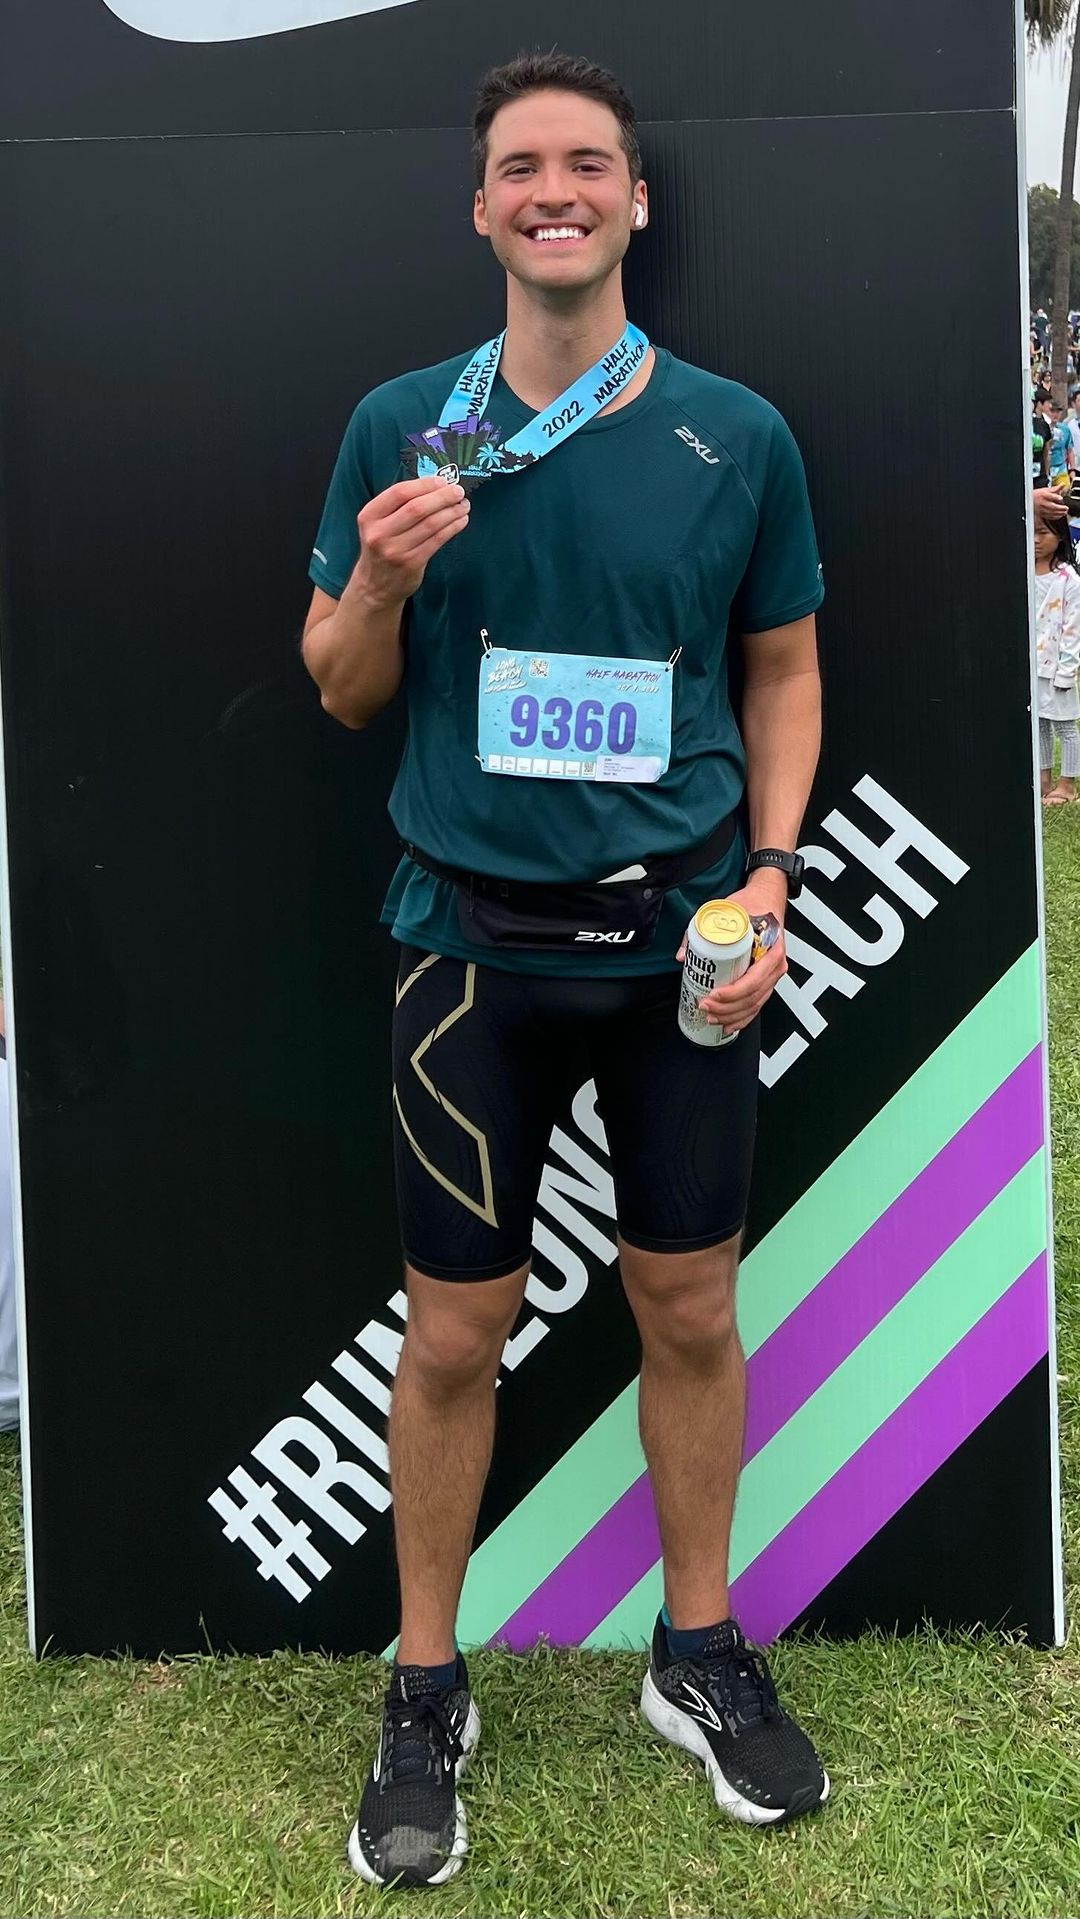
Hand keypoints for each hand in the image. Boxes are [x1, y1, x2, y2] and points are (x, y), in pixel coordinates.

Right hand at [354, 476, 470, 606]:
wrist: (375, 585)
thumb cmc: (382, 547)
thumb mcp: (379, 523)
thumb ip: (399, 506)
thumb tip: (436, 486)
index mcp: (369, 516)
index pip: (399, 492)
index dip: (424, 485)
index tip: (443, 481)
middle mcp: (380, 533)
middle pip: (417, 508)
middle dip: (443, 496)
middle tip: (458, 491)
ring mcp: (396, 550)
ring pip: (431, 524)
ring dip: (452, 512)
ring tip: (463, 505)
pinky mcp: (412, 563)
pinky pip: (437, 540)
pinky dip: (452, 527)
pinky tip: (461, 521)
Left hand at [676, 875, 789, 1037]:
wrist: (766, 899)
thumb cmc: (751, 905)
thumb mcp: (724, 912)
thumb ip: (699, 930)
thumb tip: (683, 955)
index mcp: (770, 948)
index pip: (753, 980)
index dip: (731, 993)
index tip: (712, 995)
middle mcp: (774, 964)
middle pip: (752, 997)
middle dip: (727, 1008)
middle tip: (705, 1007)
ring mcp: (772, 973)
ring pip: (755, 1004)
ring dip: (732, 1016)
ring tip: (711, 1017)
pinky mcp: (767, 979)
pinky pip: (758, 1003)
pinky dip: (744, 1017)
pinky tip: (729, 1025)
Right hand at [1033, 487, 1067, 523]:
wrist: (1029, 501)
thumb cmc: (1037, 495)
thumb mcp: (1045, 490)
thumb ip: (1055, 488)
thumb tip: (1062, 485)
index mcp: (1043, 495)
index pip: (1050, 496)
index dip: (1055, 497)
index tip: (1061, 498)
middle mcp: (1042, 503)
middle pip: (1051, 506)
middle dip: (1060, 508)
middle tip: (1066, 508)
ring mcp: (1041, 509)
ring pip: (1051, 512)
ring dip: (1059, 513)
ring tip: (1064, 512)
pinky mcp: (1041, 514)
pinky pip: (1049, 517)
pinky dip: (1055, 517)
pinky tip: (1060, 516)